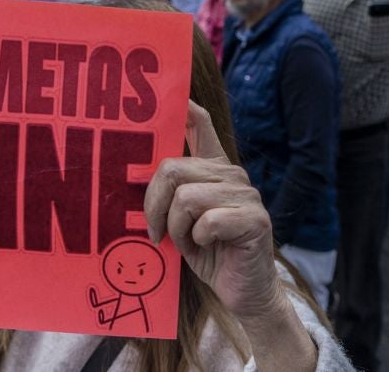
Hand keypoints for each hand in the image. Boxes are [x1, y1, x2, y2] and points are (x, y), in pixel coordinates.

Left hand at [144, 101, 281, 321]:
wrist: (243, 293)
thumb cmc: (209, 255)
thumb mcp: (180, 222)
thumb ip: (167, 196)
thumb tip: (133, 178)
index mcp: (213, 170)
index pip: (200, 125)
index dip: (185, 107)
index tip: (173, 95)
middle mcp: (231, 175)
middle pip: (173, 168)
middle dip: (154, 205)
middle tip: (156, 233)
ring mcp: (246, 194)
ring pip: (186, 197)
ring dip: (176, 228)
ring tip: (186, 242)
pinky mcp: (255, 219)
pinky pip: (208, 220)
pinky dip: (199, 239)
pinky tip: (209, 247)